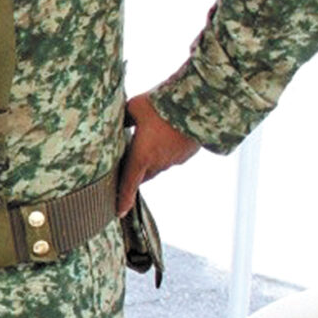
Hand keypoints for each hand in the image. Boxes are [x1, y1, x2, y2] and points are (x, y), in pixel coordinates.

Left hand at [116, 92, 200, 215]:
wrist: (199, 105)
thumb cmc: (162, 105)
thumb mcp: (134, 108)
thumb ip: (124, 119)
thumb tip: (118, 122)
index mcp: (141, 156)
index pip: (128, 184)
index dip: (122, 199)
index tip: (118, 212)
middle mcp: (157, 163)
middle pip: (142, 175)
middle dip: (134, 175)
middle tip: (126, 169)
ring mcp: (174, 159)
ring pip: (158, 166)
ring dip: (151, 161)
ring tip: (147, 145)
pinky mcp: (186, 153)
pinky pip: (172, 158)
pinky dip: (165, 152)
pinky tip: (164, 136)